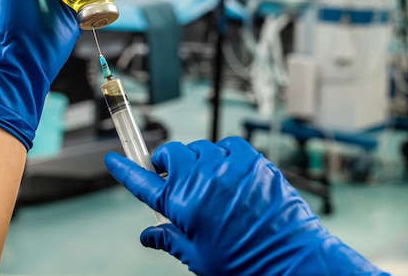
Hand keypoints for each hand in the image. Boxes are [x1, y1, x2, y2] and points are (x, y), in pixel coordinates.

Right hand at [105, 137, 386, 275]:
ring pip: (198, 148)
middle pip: (170, 155)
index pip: (142, 182)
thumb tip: (147, 235)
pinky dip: (222, 154)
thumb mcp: (199, 258)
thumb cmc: (247, 265)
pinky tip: (228, 171)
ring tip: (206, 181)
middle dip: (164, 163)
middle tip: (169, 176)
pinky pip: (228, 145)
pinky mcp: (253, 160)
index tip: (113, 158)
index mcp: (182, 206)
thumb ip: (169, 240)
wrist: (294, 261)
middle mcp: (201, 180)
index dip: (125, 169)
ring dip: (194, 160)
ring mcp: (228, 166)